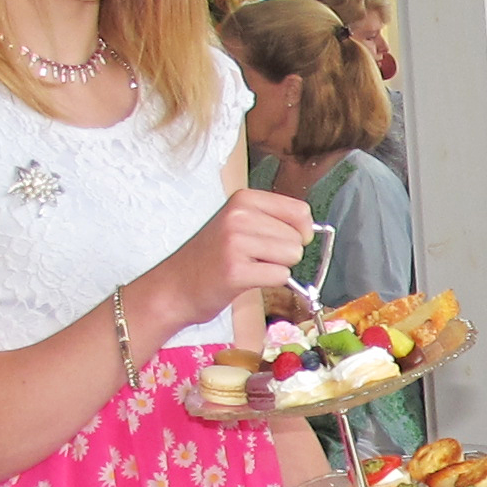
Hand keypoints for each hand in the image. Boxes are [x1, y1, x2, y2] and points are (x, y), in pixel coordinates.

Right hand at [146, 186, 316, 335]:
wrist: (174, 286)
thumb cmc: (212, 258)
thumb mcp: (238, 224)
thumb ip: (273, 220)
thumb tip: (312, 230)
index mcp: (243, 199)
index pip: (300, 210)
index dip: (301, 232)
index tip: (284, 241)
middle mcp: (239, 215)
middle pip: (297, 238)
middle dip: (284, 254)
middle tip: (254, 259)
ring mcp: (236, 242)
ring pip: (292, 257)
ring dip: (276, 268)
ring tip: (248, 267)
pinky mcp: (235, 270)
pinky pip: (280, 276)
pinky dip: (268, 283)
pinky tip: (244, 280)